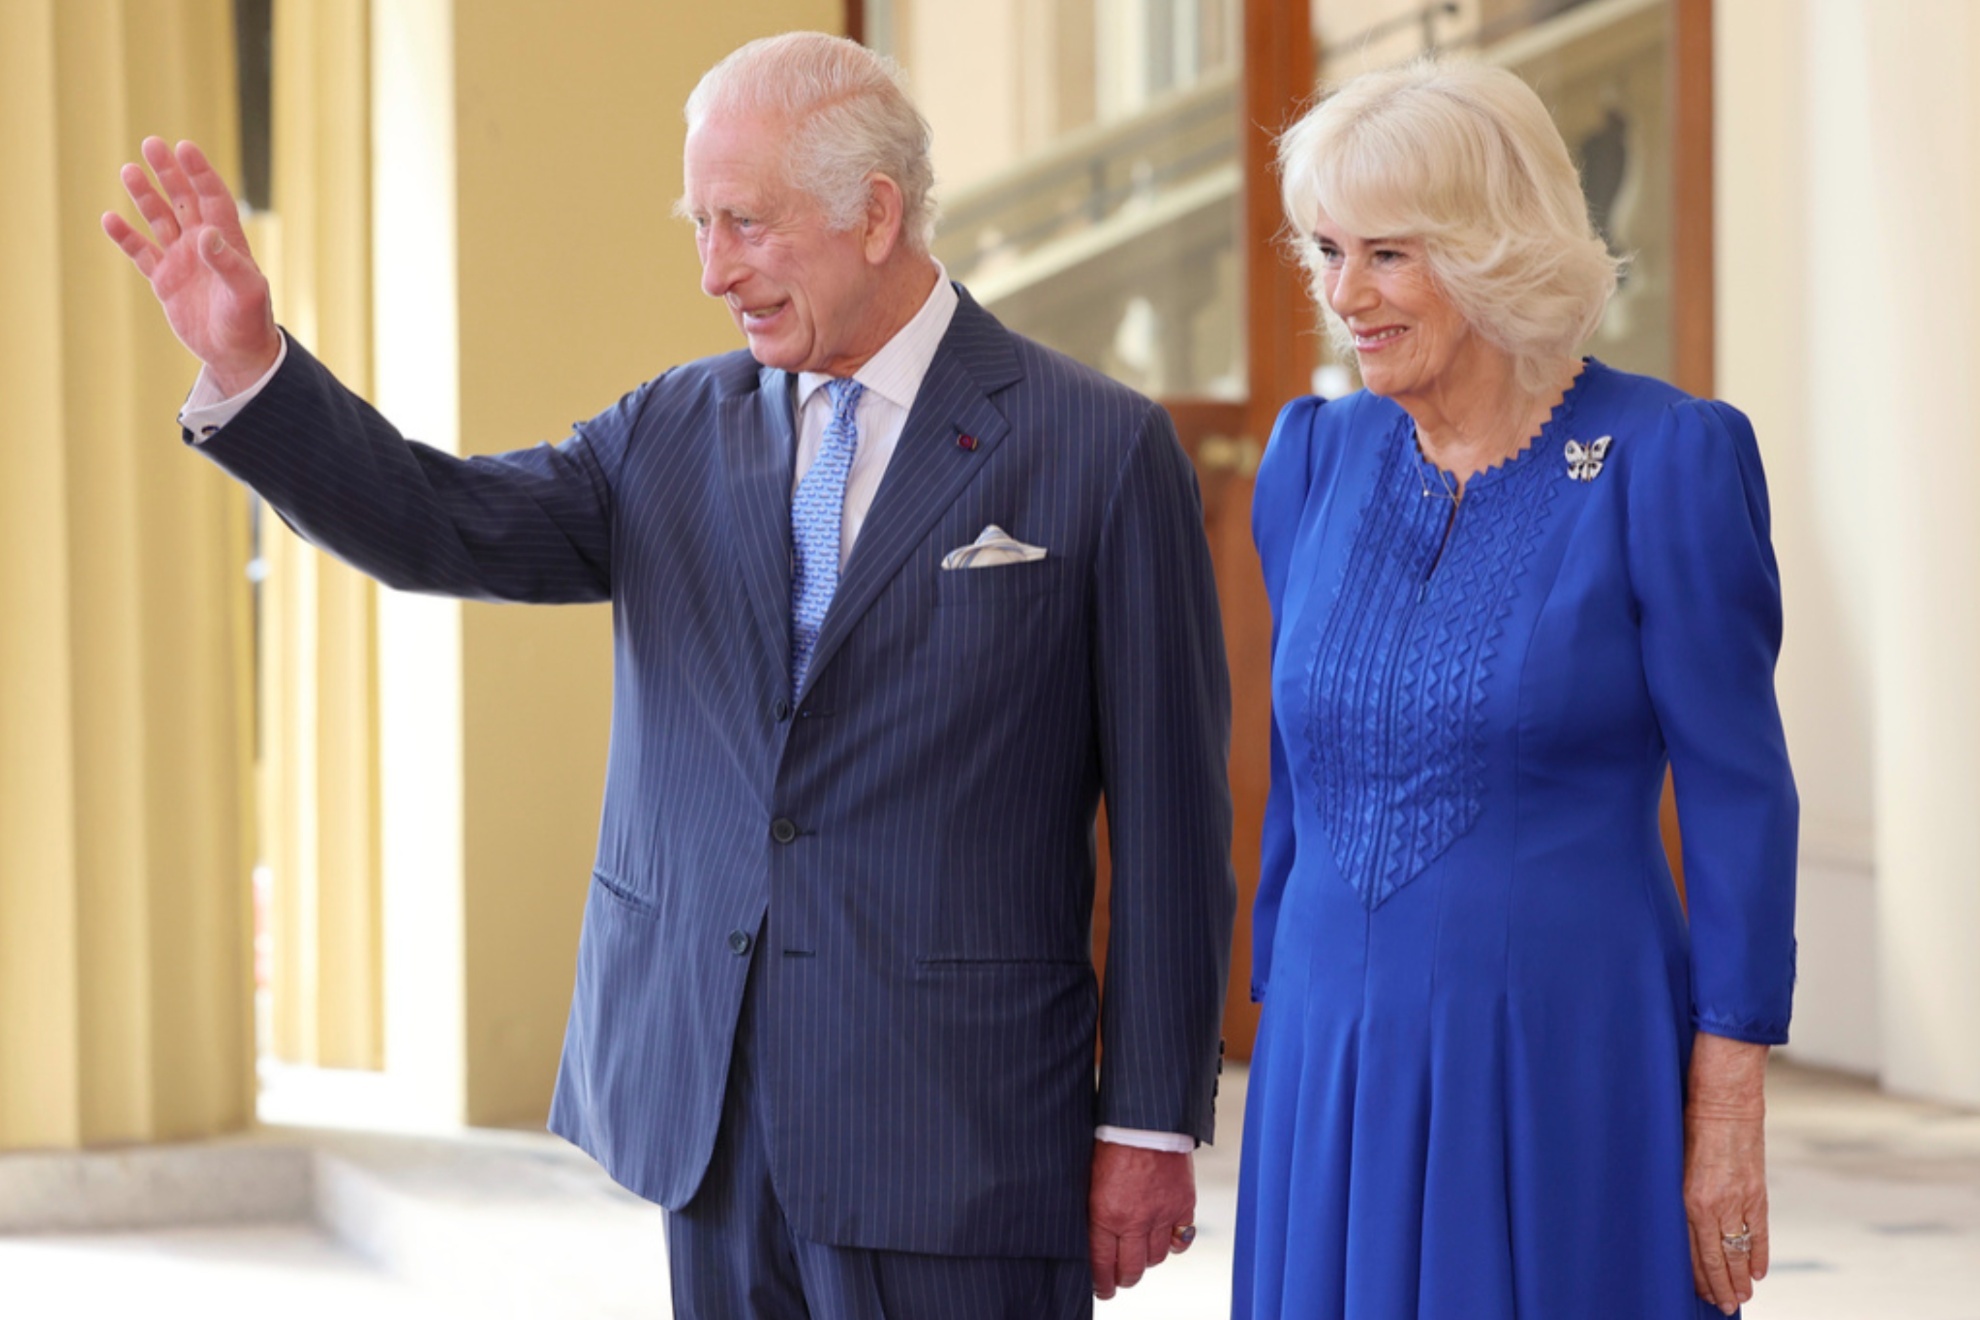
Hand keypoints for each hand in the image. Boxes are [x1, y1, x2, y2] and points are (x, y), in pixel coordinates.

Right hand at [101, 137, 279, 394]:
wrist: (236, 355)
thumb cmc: (250, 322)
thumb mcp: (245, 292)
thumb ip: (226, 261)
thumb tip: (205, 233)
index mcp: (228, 242)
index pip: (213, 198)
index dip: (199, 172)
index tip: (184, 147)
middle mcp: (203, 245)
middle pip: (183, 200)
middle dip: (168, 172)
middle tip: (151, 143)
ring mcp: (182, 261)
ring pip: (159, 220)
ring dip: (145, 196)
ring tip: (128, 170)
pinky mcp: (165, 281)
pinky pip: (141, 253)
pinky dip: (126, 237)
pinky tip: (109, 219)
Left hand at [1088, 1141, 1194, 1299]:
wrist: (1145, 1119)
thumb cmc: (1112, 1142)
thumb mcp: (1090, 1179)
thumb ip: (1093, 1211)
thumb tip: (1091, 1239)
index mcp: (1105, 1214)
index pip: (1102, 1265)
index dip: (1102, 1283)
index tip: (1102, 1289)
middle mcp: (1134, 1220)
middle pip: (1131, 1270)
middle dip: (1123, 1279)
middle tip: (1119, 1279)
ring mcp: (1162, 1214)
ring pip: (1156, 1259)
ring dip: (1146, 1260)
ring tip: (1139, 1255)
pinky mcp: (1183, 1205)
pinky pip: (1181, 1240)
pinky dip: (1173, 1244)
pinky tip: (1164, 1239)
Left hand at [1684, 1034, 1770, 1314]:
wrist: (1724, 1098)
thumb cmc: (1686, 1122)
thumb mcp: (1672, 1159)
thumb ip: (1677, 1190)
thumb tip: (1677, 1217)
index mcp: (1687, 1198)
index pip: (1693, 1251)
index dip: (1700, 1277)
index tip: (1702, 1296)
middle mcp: (1713, 1204)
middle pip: (1718, 1258)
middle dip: (1721, 1286)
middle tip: (1723, 1306)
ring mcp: (1739, 1200)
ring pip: (1740, 1250)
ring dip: (1741, 1277)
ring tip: (1741, 1296)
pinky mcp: (1757, 1191)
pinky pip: (1759, 1232)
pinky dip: (1758, 1254)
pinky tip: (1758, 1272)